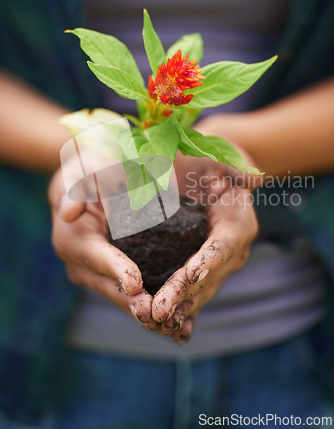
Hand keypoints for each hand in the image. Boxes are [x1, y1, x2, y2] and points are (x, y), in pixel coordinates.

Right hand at [48, 168, 159, 329]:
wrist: (87, 185)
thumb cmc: (87, 172)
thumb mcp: (80, 172)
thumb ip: (75, 188)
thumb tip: (68, 211)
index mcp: (71, 237)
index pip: (95, 256)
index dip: (115, 269)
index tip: (135, 283)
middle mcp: (78, 262)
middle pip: (106, 285)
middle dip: (130, 301)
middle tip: (155, 315)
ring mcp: (92, 274)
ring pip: (117, 296)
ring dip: (139, 312)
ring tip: (166, 325)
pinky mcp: (107, 277)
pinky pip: (125, 295)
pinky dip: (144, 307)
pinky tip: (168, 321)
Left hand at [151, 153, 258, 343]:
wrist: (213, 176)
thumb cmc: (212, 161)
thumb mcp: (220, 156)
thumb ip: (233, 166)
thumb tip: (254, 179)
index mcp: (238, 222)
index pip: (221, 247)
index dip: (205, 264)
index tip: (186, 280)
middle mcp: (233, 249)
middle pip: (209, 277)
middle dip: (183, 296)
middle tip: (156, 313)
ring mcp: (221, 263)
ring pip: (201, 291)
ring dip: (180, 309)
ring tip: (155, 325)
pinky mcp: (207, 270)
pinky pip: (197, 294)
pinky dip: (186, 312)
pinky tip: (174, 333)